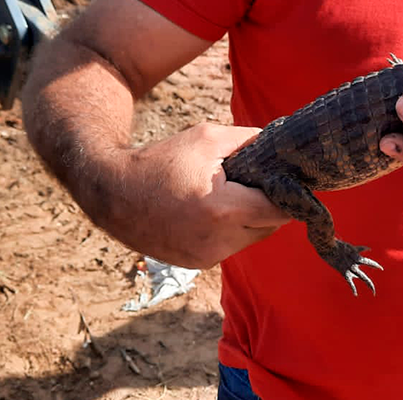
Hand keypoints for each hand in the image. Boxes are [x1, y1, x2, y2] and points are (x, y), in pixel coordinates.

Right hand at [118, 123, 290, 268]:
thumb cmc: (162, 160)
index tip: (289, 179)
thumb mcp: (207, 137)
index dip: (288, 194)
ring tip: (228, 196)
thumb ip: (249, 140)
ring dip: (249, 219)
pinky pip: (230, 246)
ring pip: (251, 238)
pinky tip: (211, 211)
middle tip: (256, 183)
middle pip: (270, 226)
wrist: (113, 193)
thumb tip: (281, 144)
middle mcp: (217, 240)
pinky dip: (230, 231)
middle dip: (268, 205)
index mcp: (223, 209)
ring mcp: (207, 257)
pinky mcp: (197, 264)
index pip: (279, 210)